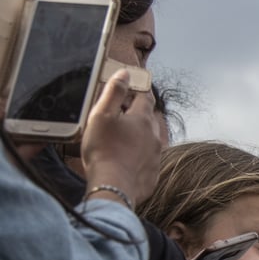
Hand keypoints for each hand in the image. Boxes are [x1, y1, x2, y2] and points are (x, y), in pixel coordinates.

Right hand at [80, 69, 162, 205]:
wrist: (114, 186)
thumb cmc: (104, 150)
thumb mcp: (102, 115)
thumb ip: (114, 92)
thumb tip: (126, 73)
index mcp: (142, 119)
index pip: (146, 97)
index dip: (141, 89)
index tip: (137, 84)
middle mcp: (154, 135)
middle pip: (149, 118)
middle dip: (139, 112)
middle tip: (124, 111)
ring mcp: (156, 155)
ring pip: (150, 139)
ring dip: (140, 134)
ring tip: (124, 136)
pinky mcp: (153, 173)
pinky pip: (148, 159)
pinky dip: (140, 155)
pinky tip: (128, 158)